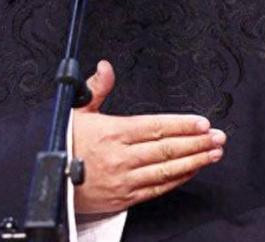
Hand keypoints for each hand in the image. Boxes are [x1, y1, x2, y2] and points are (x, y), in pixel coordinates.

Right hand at [73, 60, 226, 213]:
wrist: (46, 180)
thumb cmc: (62, 143)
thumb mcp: (76, 110)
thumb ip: (97, 88)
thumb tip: (105, 67)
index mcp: (113, 132)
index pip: (155, 127)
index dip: (181, 125)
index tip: (202, 123)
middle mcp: (121, 157)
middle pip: (167, 149)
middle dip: (196, 142)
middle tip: (218, 137)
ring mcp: (124, 180)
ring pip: (166, 171)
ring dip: (193, 161)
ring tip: (213, 153)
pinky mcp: (124, 198)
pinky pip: (156, 190)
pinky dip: (177, 180)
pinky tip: (191, 171)